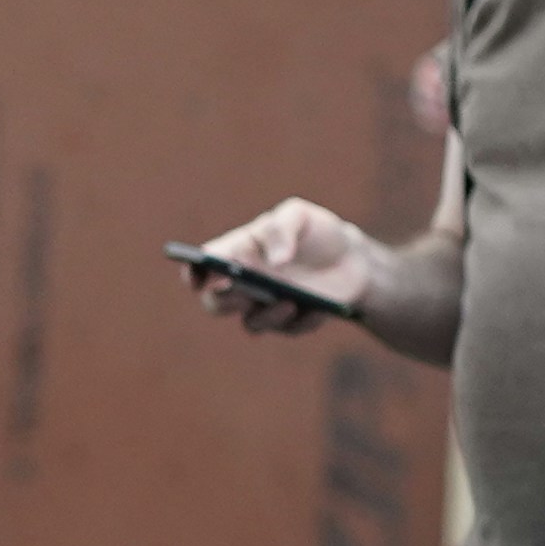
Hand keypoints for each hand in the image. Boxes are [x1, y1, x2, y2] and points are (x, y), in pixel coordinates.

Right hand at [185, 201, 376, 339]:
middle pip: (215, 303)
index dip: (193, 273)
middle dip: (223, 300)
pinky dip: (304, 320)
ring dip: (266, 316)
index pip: (201, 267)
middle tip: (237, 290)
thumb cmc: (314, 232)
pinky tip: (319, 308)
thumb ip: (282, 229)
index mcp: (236, 253)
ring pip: (251, 323)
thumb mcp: (299, 215)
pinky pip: (290, 329)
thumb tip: (276, 261)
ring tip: (289, 302)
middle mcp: (244, 284)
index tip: (199, 275)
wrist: (351, 257)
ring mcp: (265, 306)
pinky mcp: (290, 322)